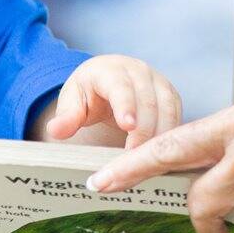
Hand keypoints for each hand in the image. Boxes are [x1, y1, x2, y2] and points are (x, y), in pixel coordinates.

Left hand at [45, 55, 183, 147]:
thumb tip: (56, 130)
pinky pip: (177, 117)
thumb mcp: (73, 102)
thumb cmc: (88, 93)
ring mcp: (158, 82)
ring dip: (158, 137)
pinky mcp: (171, 97)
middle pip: (148, 101)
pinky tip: (160, 157)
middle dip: (143, 131)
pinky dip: (169, 137)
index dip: (125, 106)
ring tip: (146, 162)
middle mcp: (139, 71)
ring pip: (167, 109)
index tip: (127, 126)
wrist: (108, 82)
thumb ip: (66, 116)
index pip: (120, 86)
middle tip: (134, 158)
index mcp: (111, 70)